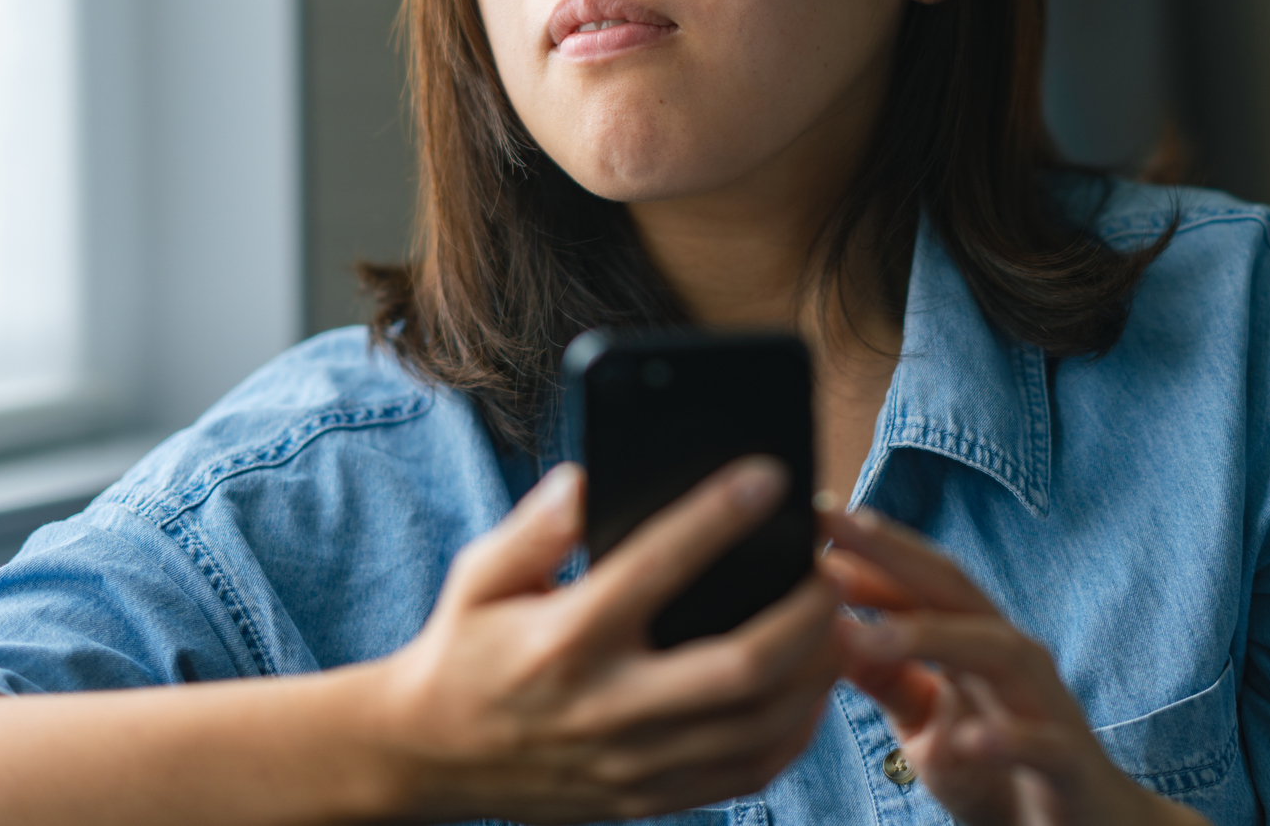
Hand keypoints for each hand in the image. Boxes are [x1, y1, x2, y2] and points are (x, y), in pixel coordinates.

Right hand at [369, 458, 845, 823]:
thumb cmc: (465, 646)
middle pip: (738, 667)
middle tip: (831, 568)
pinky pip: (745, 773)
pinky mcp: (647, 798)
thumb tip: (595, 478)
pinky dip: (795, 731)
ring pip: (757, 727)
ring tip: (840, 622)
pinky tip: (812, 687)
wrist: (429, 757)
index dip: (720, 517)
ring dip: (816, 673)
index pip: (656, 568)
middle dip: (804, 614)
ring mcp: (632, 763)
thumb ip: (538, 524)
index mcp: (564, 639)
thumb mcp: (480, 573)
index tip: (770, 476)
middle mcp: (605, 708)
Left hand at [822, 509, 1211, 825]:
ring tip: (866, 636)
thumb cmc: (999, 773)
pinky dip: (1004, 738)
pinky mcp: (1068, 759)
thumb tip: (823, 629)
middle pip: (953, 589)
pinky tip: (964, 739)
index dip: (868, 550)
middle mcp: (1012, 656)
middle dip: (892, 554)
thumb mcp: (927, 722)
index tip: (812, 520)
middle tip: (833, 526)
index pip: (918, 580)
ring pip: (994, 650)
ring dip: (929, 637)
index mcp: (975, 640)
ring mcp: (1044, 702)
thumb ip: (887, 677)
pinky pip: (1039, 743)